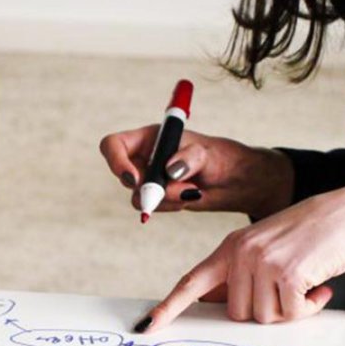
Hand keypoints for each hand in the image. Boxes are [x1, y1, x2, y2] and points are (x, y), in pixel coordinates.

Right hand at [99, 127, 293, 218]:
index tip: (134, 179)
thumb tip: (171, 170)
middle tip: (179, 191)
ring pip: (138, 196)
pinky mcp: (155, 197)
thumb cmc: (219, 158)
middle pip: (123, 175)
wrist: (231, 181)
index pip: (113, 145)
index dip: (116, 161)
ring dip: (165, 199)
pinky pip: (150, 207)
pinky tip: (189, 197)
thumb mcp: (207, 154)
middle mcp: (142, 158)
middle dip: (149, 188)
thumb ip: (189, 158)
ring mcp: (147, 179)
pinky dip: (170, 206)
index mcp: (147, 138)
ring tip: (192, 192)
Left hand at [136, 185, 344, 328]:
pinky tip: (319, 287)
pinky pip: (291, 314)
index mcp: (230, 248)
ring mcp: (263, 262)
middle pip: (237, 314)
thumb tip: (211, 305)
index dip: (168, 308)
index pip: (191, 282)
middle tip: (288, 288)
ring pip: (263, 318)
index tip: (146, 327)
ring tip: (305, 284)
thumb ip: (238, 275)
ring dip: (289, 309)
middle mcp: (241, 253)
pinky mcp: (288, 274)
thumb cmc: (308, 237)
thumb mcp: (264, 249)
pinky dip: (309, 308)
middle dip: (265, 310)